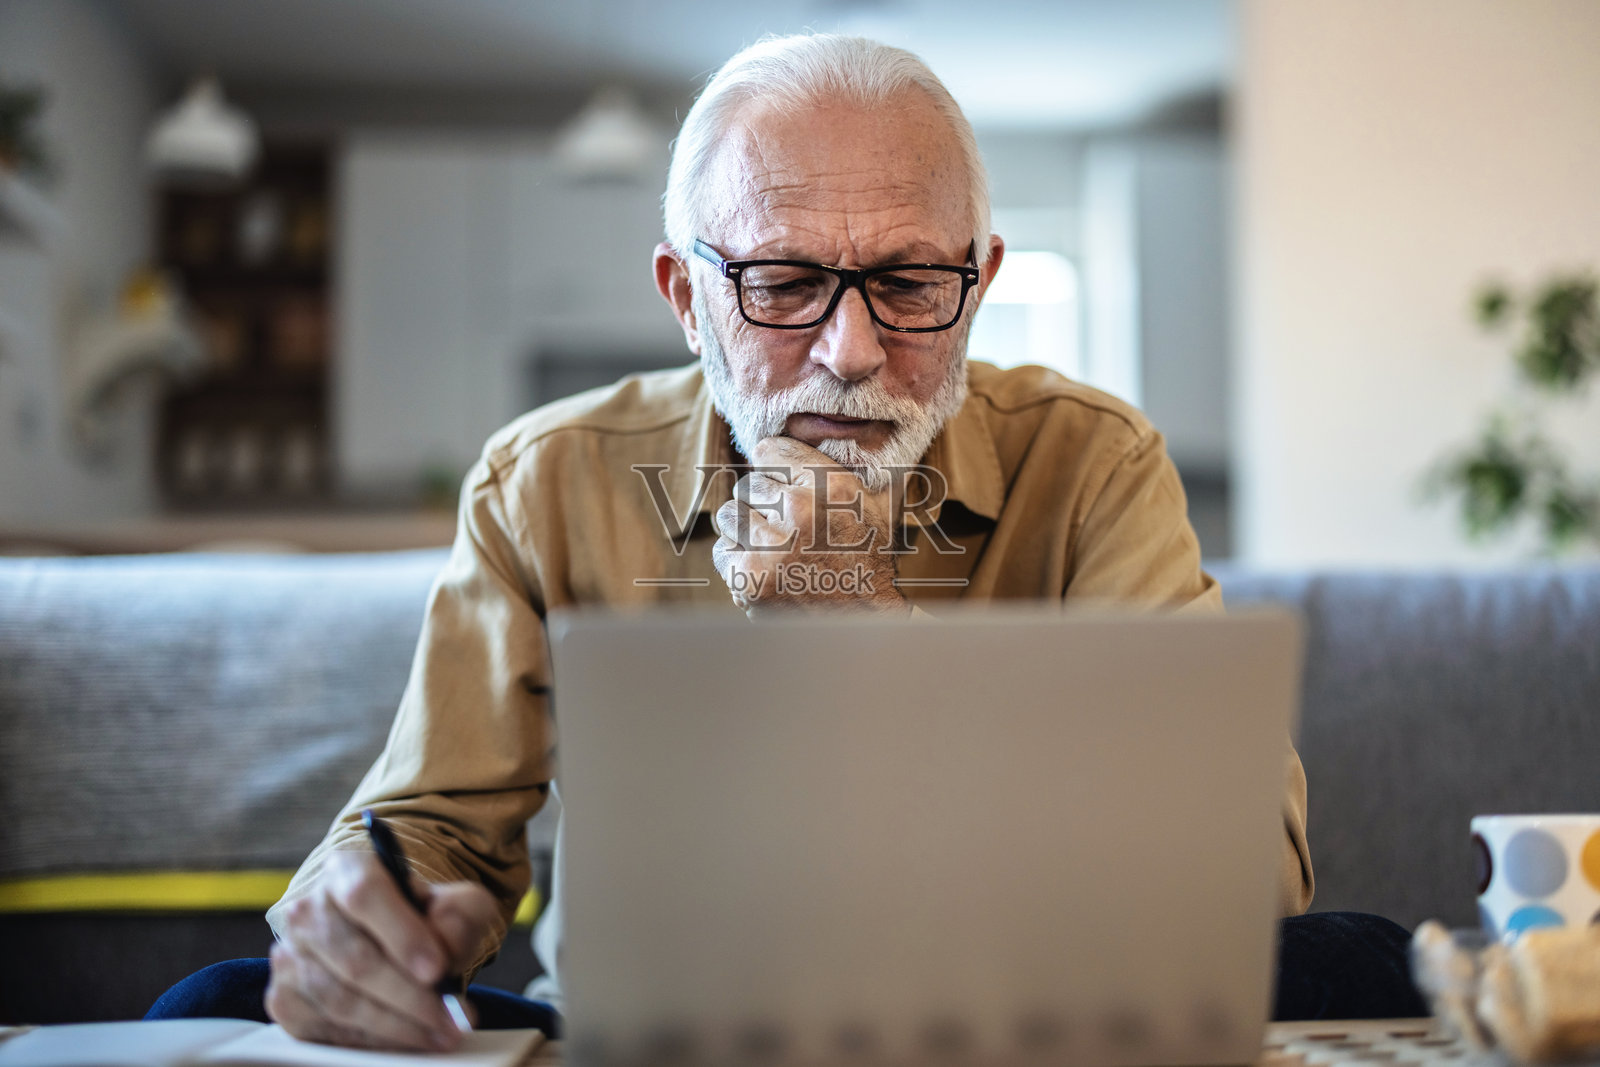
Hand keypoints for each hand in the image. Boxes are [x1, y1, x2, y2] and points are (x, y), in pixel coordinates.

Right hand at [266, 851, 497, 1049]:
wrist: (385, 941)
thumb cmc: (421, 919)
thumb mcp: (455, 903)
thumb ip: (460, 915)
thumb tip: (446, 947)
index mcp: (347, 871)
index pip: (365, 894)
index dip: (401, 935)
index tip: (436, 970)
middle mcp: (308, 910)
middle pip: (355, 959)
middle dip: (409, 997)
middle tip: (451, 1019)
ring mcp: (290, 956)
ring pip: (340, 999)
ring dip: (396, 1025)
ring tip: (440, 1034)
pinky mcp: (284, 999)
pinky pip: (326, 1028)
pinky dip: (370, 1041)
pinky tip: (405, 1040)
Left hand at [712, 437, 907, 614]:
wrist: (863, 622)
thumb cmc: (868, 560)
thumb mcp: (875, 503)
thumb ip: (848, 466)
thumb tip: (819, 430)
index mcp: (831, 484)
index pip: (769, 448)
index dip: (771, 465)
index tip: (777, 481)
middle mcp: (800, 509)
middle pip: (748, 484)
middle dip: (761, 504)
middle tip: (780, 526)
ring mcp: (771, 546)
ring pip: (729, 514)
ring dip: (744, 530)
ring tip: (769, 546)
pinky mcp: (750, 577)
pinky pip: (722, 551)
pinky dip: (736, 561)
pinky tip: (761, 568)